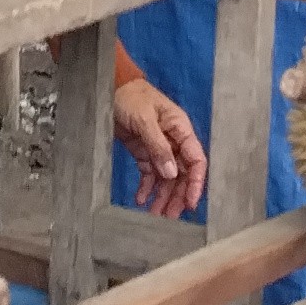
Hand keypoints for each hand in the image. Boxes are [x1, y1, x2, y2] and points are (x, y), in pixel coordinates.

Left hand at [111, 78, 208, 217]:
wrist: (109, 87)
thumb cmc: (130, 96)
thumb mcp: (144, 119)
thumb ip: (158, 146)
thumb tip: (171, 173)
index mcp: (180, 129)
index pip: (196, 160)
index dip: (196, 183)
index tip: (190, 203)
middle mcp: (173, 140)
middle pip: (181, 173)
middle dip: (177, 196)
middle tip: (170, 217)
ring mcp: (158, 147)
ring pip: (166, 177)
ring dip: (162, 196)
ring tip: (155, 215)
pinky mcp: (143, 151)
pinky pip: (149, 173)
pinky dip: (146, 187)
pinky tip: (141, 199)